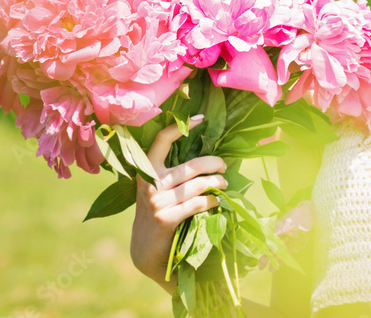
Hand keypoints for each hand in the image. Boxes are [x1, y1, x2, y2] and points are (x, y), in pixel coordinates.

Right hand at [130, 114, 227, 293]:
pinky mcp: (165, 218)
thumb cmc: (159, 214)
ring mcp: (156, 201)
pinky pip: (197, 203)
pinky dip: (212, 200)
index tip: (201, 118)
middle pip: (191, 165)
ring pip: (198, 184)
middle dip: (214, 163)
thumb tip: (208, 156)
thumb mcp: (159, 190)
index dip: (181, 127)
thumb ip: (174, 174)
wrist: (146, 252)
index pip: (161, 140)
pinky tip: (217, 200)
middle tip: (224, 166)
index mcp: (146, 170)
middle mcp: (150, 183)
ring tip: (224, 184)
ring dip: (217, 183)